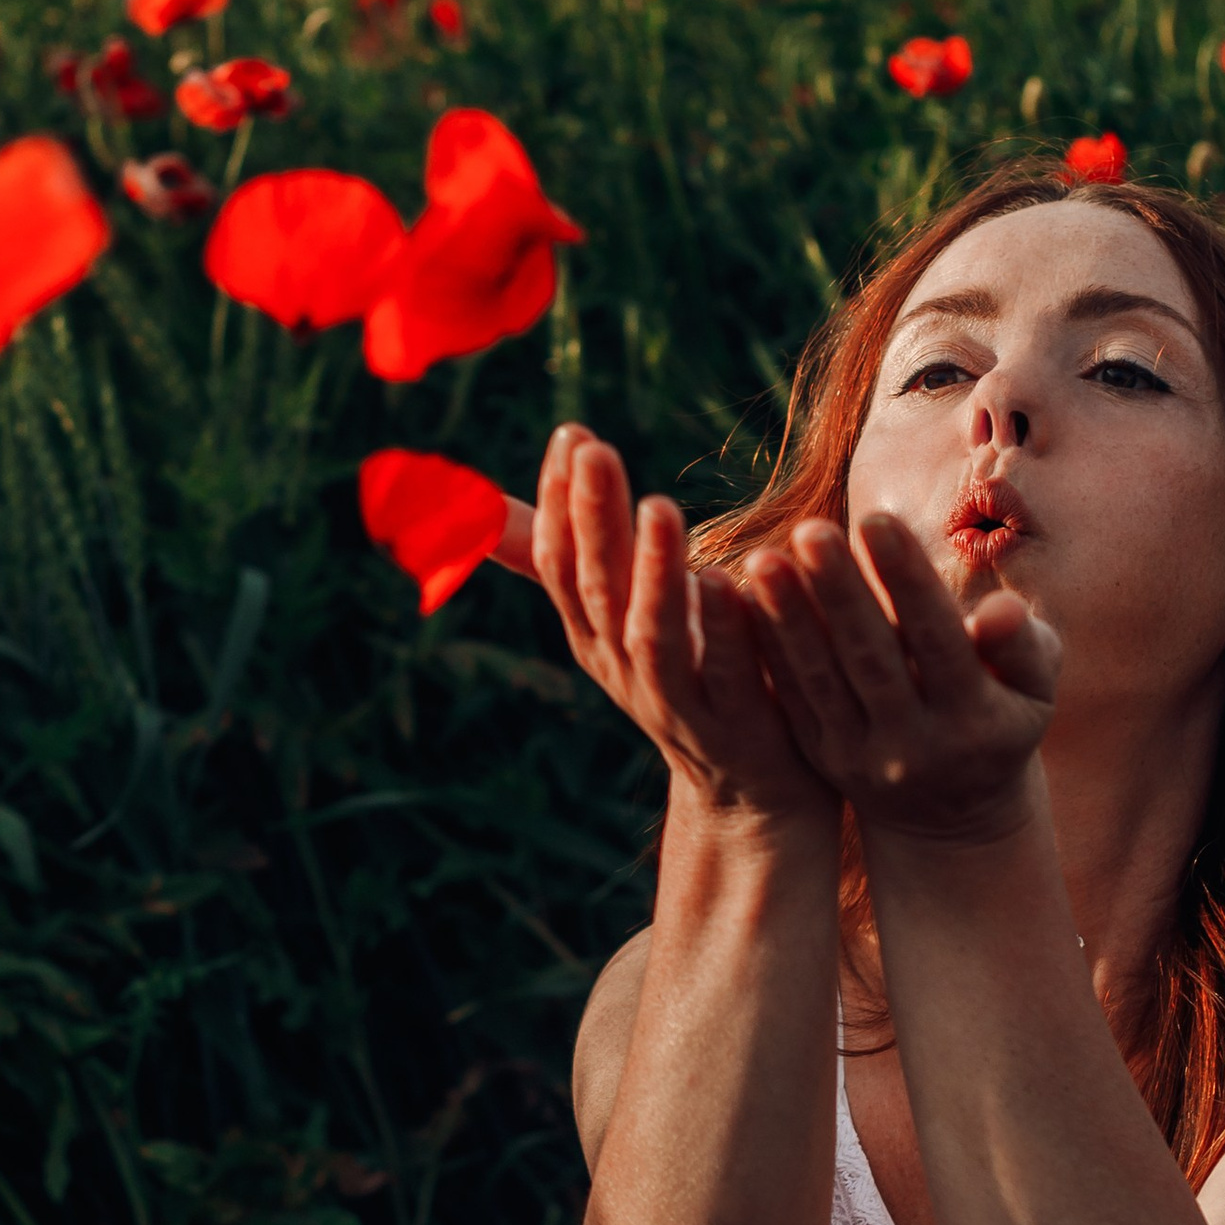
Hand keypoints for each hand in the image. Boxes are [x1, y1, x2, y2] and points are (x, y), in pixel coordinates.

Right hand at [498, 427, 835, 830]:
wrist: (752, 790)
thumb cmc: (692, 675)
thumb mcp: (621, 611)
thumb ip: (565, 553)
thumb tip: (472, 503)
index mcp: (593, 635)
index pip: (559, 563)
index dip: (559, 503)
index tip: (572, 434)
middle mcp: (623, 668)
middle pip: (596, 590)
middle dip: (593, 518)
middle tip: (596, 451)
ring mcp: (678, 702)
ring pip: (652, 635)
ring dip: (652, 571)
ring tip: (660, 507)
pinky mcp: (738, 726)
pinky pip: (729, 674)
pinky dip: (726, 629)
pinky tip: (730, 577)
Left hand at [741, 507, 1058, 845]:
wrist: (954, 813)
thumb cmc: (1002, 718)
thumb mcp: (1034, 690)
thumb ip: (1024, 647)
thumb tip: (1000, 612)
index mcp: (976, 718)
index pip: (938, 639)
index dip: (906, 581)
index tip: (876, 518)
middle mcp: (916, 743)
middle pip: (871, 658)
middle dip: (840, 593)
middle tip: (810, 530)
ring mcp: (863, 755)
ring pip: (821, 681)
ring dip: (789, 620)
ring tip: (762, 561)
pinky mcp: (822, 756)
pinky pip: (792, 698)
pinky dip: (770, 651)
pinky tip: (744, 602)